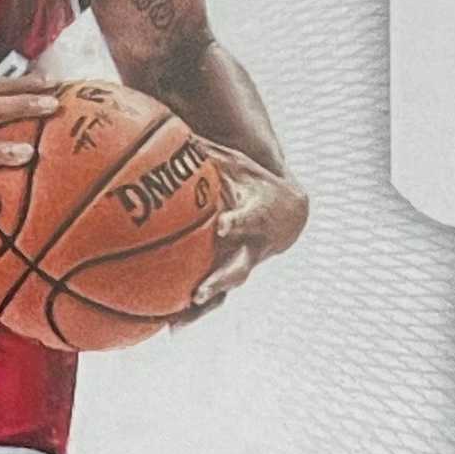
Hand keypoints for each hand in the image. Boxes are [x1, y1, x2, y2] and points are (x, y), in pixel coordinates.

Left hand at [180, 145, 307, 317]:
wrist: (289, 214)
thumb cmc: (255, 183)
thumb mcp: (237, 164)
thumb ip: (208, 150)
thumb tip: (173, 127)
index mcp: (255, 217)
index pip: (249, 220)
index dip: (238, 224)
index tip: (224, 226)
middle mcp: (251, 249)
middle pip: (237, 268)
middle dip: (219, 280)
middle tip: (200, 291)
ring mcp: (242, 267)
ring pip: (222, 293)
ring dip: (201, 310)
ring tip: (176, 324)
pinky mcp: (231, 278)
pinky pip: (211, 300)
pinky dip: (190, 314)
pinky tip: (165, 326)